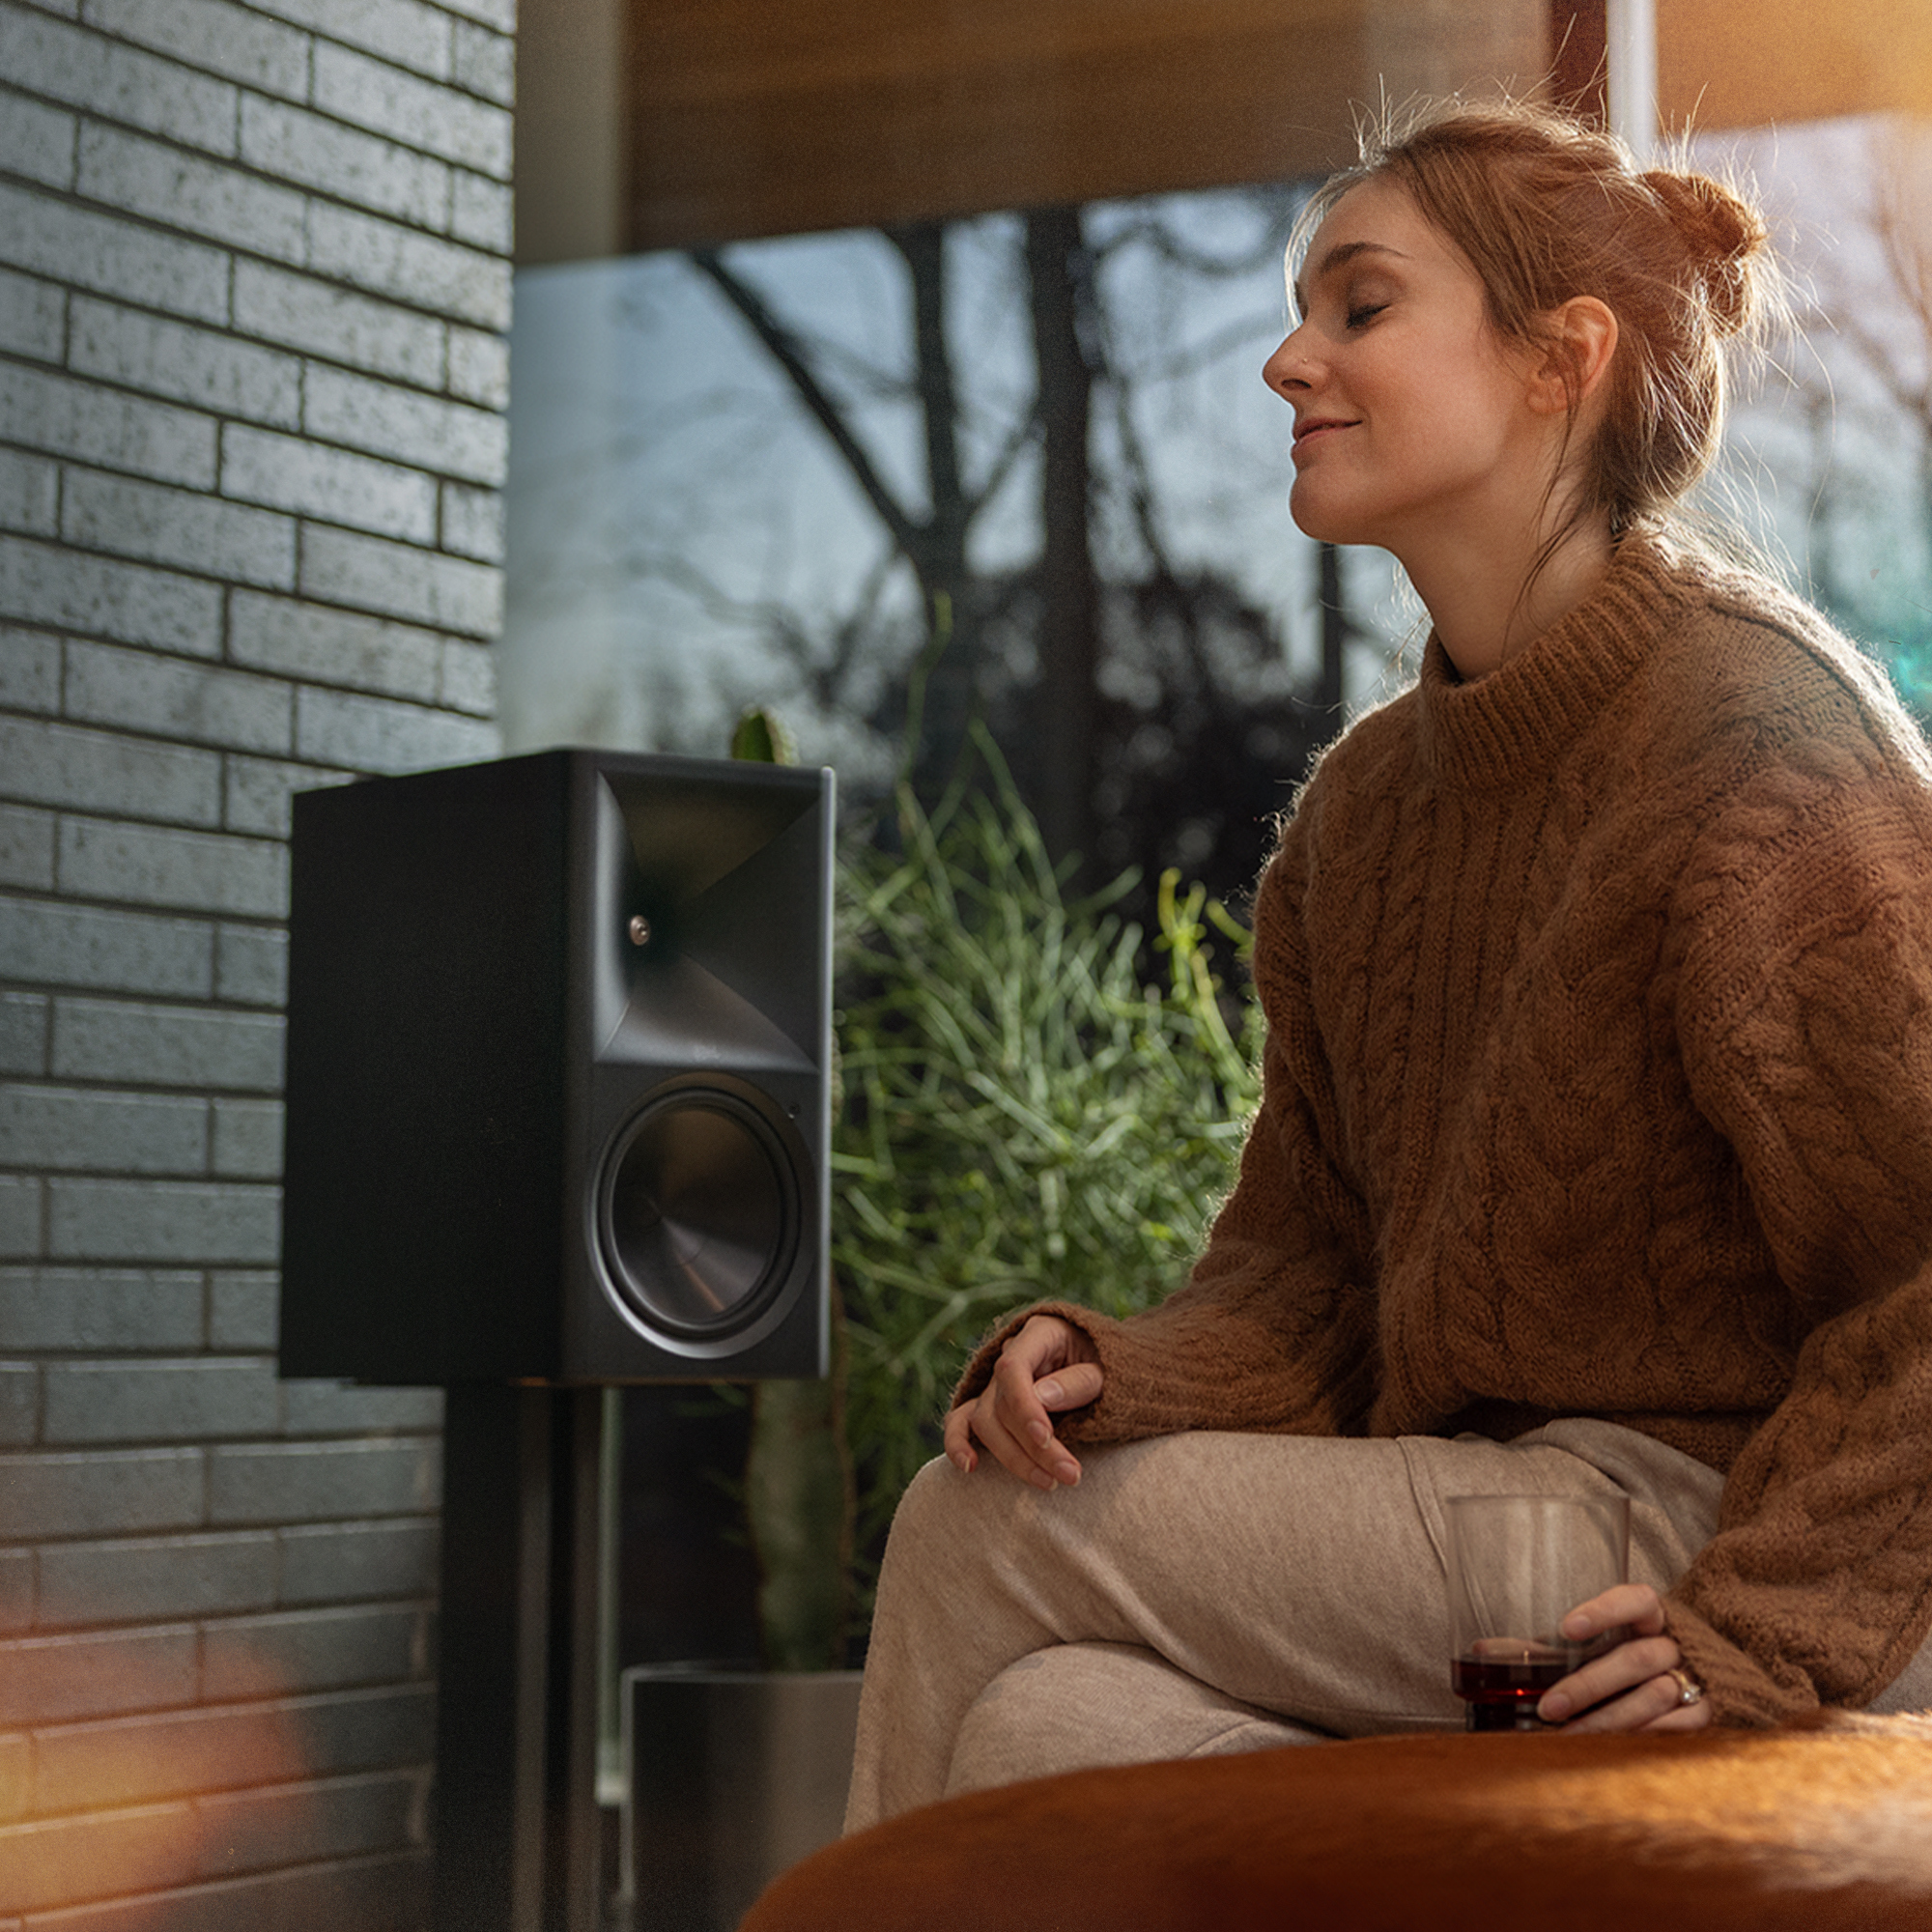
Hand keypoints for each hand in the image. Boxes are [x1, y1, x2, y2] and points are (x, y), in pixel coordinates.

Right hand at [943, 1315, 1103, 1489]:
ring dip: (1013, 1458)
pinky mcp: (991, 1406)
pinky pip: (962, 1421)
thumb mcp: (1107, 1369)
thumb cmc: (1111, 1366)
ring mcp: (997, 1382)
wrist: (1107, 1366)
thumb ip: (1078, 1382)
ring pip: (985, 1422)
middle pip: (1001, 1404)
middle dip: (1033, 1447)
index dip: (1024, 1407)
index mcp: (1039, 1334)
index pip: (1013, 1369)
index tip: (1046, 1438)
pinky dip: (958, 1443)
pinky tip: (968, 1467)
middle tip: (1070, 1475)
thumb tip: (1041, 1398)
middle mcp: (1010, 1356)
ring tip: (1050, 1483)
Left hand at [1536, 1583, 1711, 1731]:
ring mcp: (1697, 1677)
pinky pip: (1676, 1726)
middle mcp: (1678, 1642)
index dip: (1603, 1612)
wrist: (1711, 1667)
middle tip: (1551, 1706)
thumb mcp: (1610, 1636)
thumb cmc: (1642, 1646)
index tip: (1567, 1629)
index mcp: (1653, 1613)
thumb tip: (1494, 1652)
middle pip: (1634, 1660)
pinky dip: (1642, 1734)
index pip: (1635, 1601)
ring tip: (1570, 1732)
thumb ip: (1559, 1644)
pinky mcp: (1710, 1710)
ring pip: (1652, 1696)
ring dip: (1608, 1718)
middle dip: (1588, 1685)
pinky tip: (1611, 1743)